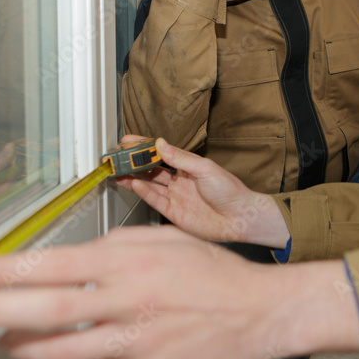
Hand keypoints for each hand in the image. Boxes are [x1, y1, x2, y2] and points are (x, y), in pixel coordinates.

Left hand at [0, 227, 358, 358]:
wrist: (260, 312)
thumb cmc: (213, 273)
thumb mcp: (162, 240)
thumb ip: (112, 248)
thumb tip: (68, 260)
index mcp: (128, 263)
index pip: (52, 265)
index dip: (4, 272)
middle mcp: (126, 302)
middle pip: (43, 309)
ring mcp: (134, 342)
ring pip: (61, 350)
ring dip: (24, 344)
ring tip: (3, 337)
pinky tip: (59, 358)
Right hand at [115, 137, 289, 247]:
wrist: (240, 217)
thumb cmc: (230, 191)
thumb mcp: (205, 169)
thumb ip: (181, 158)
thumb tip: (161, 144)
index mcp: (188, 167)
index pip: (161, 153)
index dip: (144, 147)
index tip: (128, 141)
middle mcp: (180, 181)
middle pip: (151, 169)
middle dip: (134, 162)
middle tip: (118, 156)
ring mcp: (176, 197)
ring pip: (149, 184)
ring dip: (134, 177)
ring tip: (118, 170)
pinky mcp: (174, 213)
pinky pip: (154, 200)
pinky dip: (143, 192)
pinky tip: (133, 183)